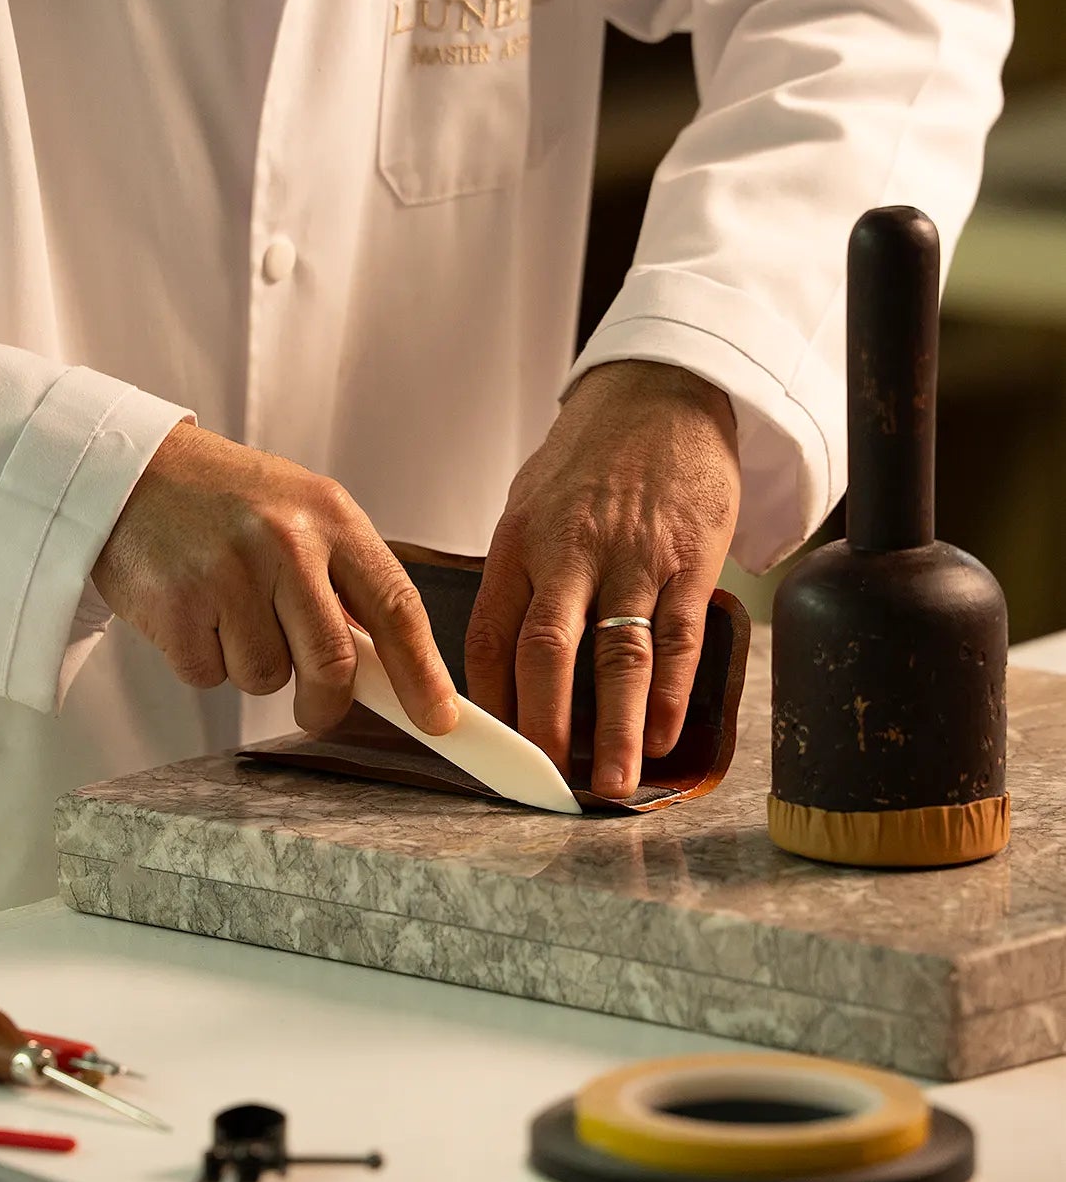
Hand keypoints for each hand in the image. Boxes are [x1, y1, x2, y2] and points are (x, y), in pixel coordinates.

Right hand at [91, 424, 458, 737]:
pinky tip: (192, 611)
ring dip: (252, 666)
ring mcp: (229, 572)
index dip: (422, 672)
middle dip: (326, 702)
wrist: (129, 468)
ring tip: (227, 611)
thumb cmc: (225, 499)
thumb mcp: (300, 512)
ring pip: (266, 676)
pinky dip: (203, 660)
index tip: (438, 718)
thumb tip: (389, 666)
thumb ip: (344, 579)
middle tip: (316, 706)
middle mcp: (285, 540)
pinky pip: (209, 676)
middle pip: (332, 663)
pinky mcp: (178, 605)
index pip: (396, 605)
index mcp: (330, 515)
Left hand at [464, 362, 739, 795]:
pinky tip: (663, 734)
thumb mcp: (530, 504)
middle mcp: (569, 552)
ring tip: (612, 785)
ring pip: (617, 656)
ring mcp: (632, 557)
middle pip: (547, 653)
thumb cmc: (591, 459)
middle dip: (546, 729)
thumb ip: (520, 578)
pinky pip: (677, 637)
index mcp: (518, 543)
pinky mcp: (690, 559)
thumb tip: (506, 663)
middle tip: (550, 787)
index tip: (495, 752)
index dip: (491, 703)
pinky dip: (670, 693)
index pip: (491, 636)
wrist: (662, 394)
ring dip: (614, 729)